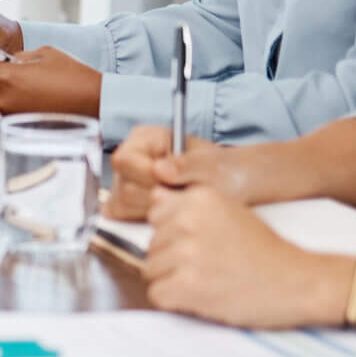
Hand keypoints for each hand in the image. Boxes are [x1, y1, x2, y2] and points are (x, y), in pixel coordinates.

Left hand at [0, 33, 102, 118]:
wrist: (96, 103)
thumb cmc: (73, 76)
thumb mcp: (41, 55)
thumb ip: (15, 56)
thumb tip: (2, 59)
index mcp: (6, 77)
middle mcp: (2, 98)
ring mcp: (7, 112)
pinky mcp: (15, 121)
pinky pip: (2, 101)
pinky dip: (4, 91)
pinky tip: (16, 84)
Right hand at [103, 124, 233, 220]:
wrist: (232, 186)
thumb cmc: (222, 171)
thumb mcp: (211, 166)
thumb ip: (186, 166)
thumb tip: (158, 169)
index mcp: (146, 138)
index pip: (124, 160)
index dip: (144, 176)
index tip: (171, 184)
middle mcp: (131, 158)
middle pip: (123, 186)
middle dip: (154, 196)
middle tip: (183, 195)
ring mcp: (127, 181)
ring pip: (123, 203)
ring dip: (153, 208)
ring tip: (179, 201)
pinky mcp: (128, 202)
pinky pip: (124, 215)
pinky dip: (146, 219)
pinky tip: (168, 211)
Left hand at [142, 185, 348, 327]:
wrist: (297, 282)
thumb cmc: (265, 251)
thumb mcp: (230, 212)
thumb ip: (189, 206)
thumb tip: (153, 198)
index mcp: (198, 198)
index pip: (156, 216)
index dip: (174, 235)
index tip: (199, 245)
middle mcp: (188, 220)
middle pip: (151, 246)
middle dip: (172, 260)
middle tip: (208, 267)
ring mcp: (186, 253)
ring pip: (150, 271)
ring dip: (173, 281)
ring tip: (208, 281)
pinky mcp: (187, 285)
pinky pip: (157, 295)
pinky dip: (175, 301)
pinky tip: (201, 296)